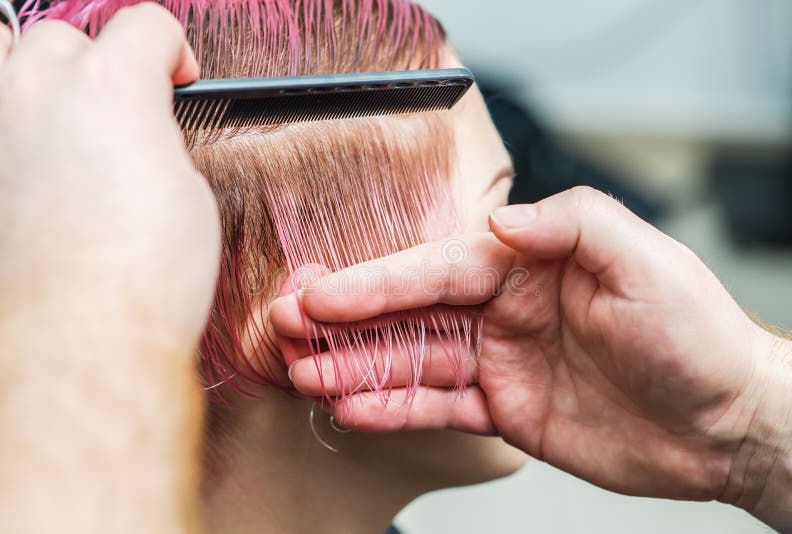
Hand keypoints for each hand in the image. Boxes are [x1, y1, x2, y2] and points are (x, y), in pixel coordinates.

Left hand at [0, 4, 218, 344]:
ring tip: (49, 101)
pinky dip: (2, 124)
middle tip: (121, 107)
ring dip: (25, 64)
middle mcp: (38, 93)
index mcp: (112, 88)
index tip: (178, 76)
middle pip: (65, 35)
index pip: (146, 26)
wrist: (82, 339)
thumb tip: (142, 139)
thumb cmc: (139, 279)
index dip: (172, 50)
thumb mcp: (187, 195)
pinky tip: (22, 154)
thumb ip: (157, 143)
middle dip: (99, 61)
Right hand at [271, 187, 791, 526]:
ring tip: (306, 375)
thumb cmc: (694, 332)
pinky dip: (397, 408)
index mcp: (527, 265)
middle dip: (346, 322)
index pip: (435, 269)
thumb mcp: (643, 259)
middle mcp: (504, 308)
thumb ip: (568, 226)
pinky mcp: (506, 409)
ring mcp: (500, 360)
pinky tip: (356, 408)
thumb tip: (499, 220)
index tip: (320, 294)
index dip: (375, 283)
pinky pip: (440, 407)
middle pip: (409, 312)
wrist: (724, 418)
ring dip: (358, 367)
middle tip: (287, 330)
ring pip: (413, 361)